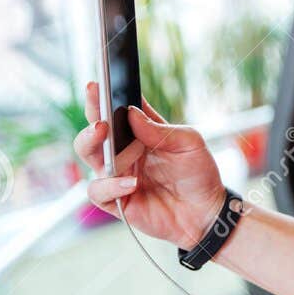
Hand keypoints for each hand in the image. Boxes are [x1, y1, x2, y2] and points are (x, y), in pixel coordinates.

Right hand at [73, 81, 226, 249]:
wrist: (206, 211)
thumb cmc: (198, 173)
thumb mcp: (189, 143)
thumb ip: (161, 130)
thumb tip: (132, 113)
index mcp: (140, 133)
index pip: (117, 110)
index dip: (104, 96)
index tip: (97, 83)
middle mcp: (123, 151)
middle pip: (95, 129)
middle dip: (91, 115)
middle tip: (99, 109)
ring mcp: (116, 175)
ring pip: (88, 154)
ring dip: (91, 142)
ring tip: (103, 131)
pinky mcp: (115, 200)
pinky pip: (99, 190)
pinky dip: (112, 185)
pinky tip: (132, 183)